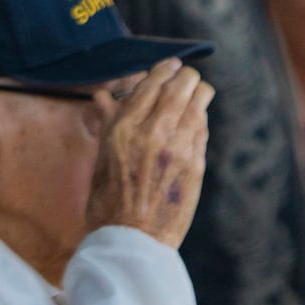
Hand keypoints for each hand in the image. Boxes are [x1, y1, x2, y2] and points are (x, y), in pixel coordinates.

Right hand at [84, 58, 212, 246]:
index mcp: (122, 129)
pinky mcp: (196, 164)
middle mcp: (152, 133)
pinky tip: (193, 121)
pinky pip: (202, 128)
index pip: (150, 84)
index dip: (163, 69)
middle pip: (181, 86)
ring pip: (199, 102)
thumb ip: (108, 123)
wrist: (131, 239)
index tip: (170, 64)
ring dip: (198, 93)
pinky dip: (199, 119)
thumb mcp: (101, 157)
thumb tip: (105, 96)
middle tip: (185, 76)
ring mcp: (178, 148)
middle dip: (185, 76)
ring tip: (195, 93)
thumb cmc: (107, 201)